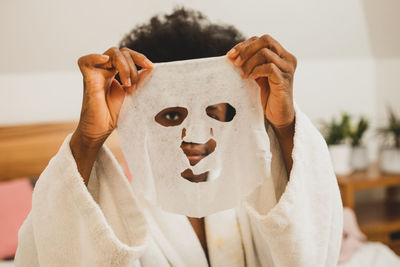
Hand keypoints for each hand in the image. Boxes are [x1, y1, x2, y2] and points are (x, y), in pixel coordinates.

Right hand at [70, 47, 152, 184]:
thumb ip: (140, 82)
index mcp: (115, 73)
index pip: (127, 55)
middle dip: (132, 66)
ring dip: (124, 66)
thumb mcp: (132, 96)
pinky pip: (85, 62)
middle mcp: (105, 71)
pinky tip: (105, 61)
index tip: (151, 67)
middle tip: (133, 86)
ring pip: (111, 54)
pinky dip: (95, 57)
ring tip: (127, 85)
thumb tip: (151, 68)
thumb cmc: (113, 116)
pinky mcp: (88, 81)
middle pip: (121, 52)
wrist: (100, 131)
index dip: (140, 58)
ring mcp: (96, 75)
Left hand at [226, 34, 296, 128]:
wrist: (278, 115)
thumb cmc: (267, 95)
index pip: (261, 40)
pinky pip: (269, 67)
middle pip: (266, 40)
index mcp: (281, 55)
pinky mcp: (285, 80)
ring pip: (265, 53)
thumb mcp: (257, 75)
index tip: (230, 55)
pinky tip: (249, 78)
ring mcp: (287, 68)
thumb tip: (231, 56)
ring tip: (242, 74)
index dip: (244, 45)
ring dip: (249, 62)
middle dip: (246, 49)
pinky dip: (255, 71)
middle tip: (235, 62)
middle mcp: (287, 58)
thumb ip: (250, 63)